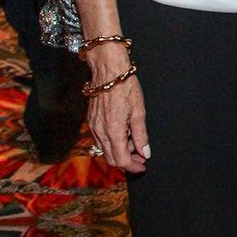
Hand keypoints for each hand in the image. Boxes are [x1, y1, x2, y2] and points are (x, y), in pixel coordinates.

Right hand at [87, 48, 149, 171]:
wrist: (108, 70)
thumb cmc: (125, 86)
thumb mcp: (138, 111)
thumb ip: (141, 135)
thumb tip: (145, 152)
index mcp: (113, 131)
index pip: (121, 160)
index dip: (133, 166)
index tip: (143, 165)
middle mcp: (100, 132)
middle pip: (111, 158)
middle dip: (127, 161)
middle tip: (141, 156)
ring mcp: (93, 126)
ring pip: (105, 149)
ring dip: (119, 151)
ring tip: (134, 142)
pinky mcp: (91, 120)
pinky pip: (100, 139)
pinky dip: (112, 142)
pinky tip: (123, 133)